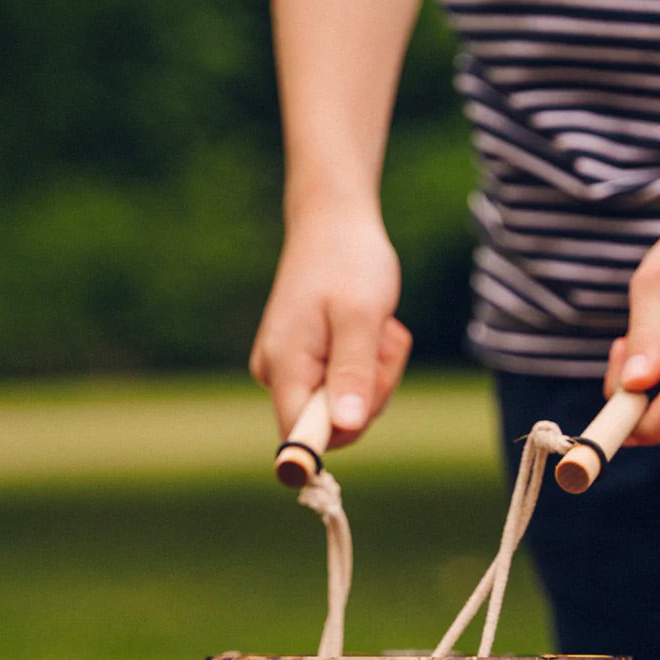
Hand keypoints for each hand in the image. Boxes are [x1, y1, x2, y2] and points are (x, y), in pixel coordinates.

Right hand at [249, 207, 411, 447]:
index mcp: (284, 366)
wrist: (335, 222)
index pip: (300, 437)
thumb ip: (353, 374)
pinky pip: (349, 385)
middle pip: (335, 424)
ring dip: (376, 371)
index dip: (336, 437)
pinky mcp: (309, 363)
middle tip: (381, 341)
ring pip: (349, 406)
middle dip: (372, 390)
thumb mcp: (361, 317)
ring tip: (376, 327)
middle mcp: (279, 374)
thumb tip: (344, 427)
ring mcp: (293, 369)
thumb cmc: (349, 261)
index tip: (365, 406)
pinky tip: (369, 327)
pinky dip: (370, 361)